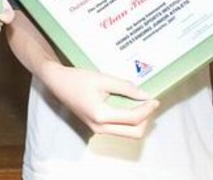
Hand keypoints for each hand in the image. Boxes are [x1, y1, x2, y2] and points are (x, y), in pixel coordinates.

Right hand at [43, 63, 159, 138]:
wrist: (58, 82)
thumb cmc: (78, 79)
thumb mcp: (103, 79)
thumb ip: (125, 87)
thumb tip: (144, 96)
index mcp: (101, 115)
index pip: (133, 118)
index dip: (147, 109)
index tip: (155, 99)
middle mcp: (99, 127)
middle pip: (134, 133)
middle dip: (145, 119)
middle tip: (148, 103)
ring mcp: (97, 129)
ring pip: (127, 133)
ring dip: (138, 121)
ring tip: (140, 103)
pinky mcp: (96, 126)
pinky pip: (119, 129)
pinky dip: (128, 121)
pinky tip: (128, 106)